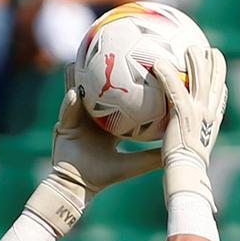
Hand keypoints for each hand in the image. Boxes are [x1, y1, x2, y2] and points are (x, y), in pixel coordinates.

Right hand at [24, 71, 160, 237]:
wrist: (78, 189)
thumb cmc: (105, 177)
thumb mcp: (133, 165)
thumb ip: (152, 156)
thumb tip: (176, 151)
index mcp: (107, 125)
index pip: (120, 101)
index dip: (128, 86)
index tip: (139, 69)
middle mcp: (91, 118)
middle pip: (97, 90)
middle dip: (102, 72)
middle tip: (112, 51)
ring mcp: (75, 119)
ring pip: (77, 93)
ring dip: (79, 77)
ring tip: (83, 61)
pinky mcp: (63, 126)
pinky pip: (67, 112)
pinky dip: (70, 104)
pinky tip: (74, 94)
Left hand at [151, 44, 226, 209]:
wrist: (187, 175)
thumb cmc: (184, 173)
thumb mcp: (188, 158)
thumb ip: (183, 146)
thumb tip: (173, 149)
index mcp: (211, 125)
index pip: (219, 100)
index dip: (221, 85)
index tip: (219, 75)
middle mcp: (209, 115)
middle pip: (216, 81)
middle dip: (215, 64)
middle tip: (210, 50)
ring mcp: (199, 111)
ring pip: (200, 77)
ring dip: (195, 59)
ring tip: (189, 46)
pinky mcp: (184, 112)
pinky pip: (175, 87)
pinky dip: (167, 74)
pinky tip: (157, 63)